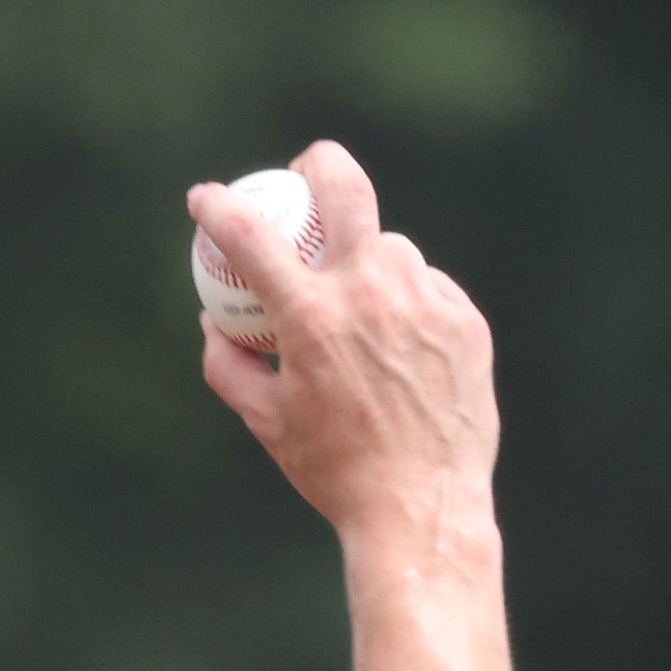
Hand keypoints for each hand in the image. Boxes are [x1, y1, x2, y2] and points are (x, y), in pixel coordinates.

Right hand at [190, 142, 498, 547]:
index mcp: (312, 317)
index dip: (219, 207)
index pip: (251, 236)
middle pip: (345, 187)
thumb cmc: (334, 469)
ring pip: (390, 247)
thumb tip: (213, 322)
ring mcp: (425, 302)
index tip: (205, 199)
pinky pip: (426, 288)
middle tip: (305, 173)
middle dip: (317, 165)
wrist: (423, 506)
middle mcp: (371, 294)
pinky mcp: (464, 320)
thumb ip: (228, 364)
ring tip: (356, 301)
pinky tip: (396, 344)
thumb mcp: (265, 421)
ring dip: (365, 259)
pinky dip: (403, 302)